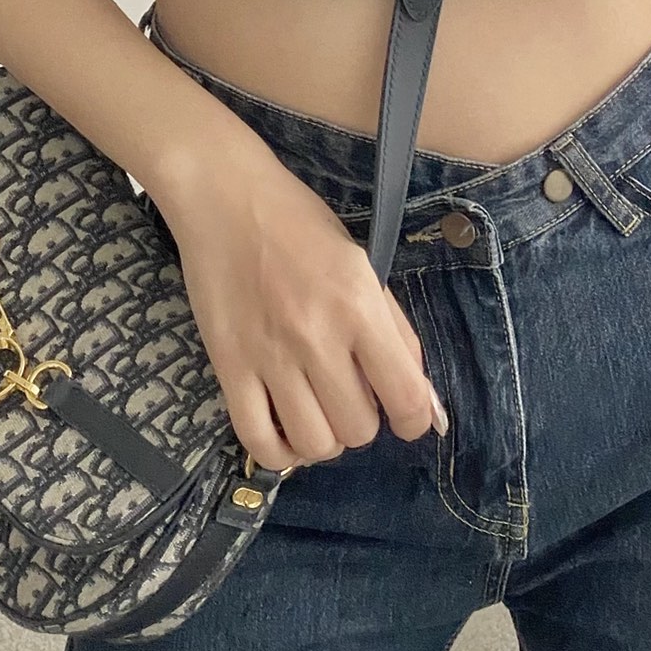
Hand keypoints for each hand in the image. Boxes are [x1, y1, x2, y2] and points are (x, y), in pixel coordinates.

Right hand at [149, 137, 446, 472]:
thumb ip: (397, 334)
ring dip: (325, 439)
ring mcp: (269, 355)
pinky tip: (287, 430)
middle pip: (358, 428)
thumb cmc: (301, 225)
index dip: (414, 420)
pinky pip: (258, 441)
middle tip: (352, 395)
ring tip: (319, 411)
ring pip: (313, 443)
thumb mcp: (364, 266)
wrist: (226, 198)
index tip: (405, 415)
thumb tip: (425, 406)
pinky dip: (279, 452)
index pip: (404, 397)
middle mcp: (317, 336)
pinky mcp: (228, 366)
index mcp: (359, 305)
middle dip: (364, 421)